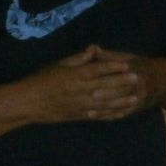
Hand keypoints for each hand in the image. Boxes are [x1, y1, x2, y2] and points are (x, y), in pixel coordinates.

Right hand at [27, 45, 144, 122]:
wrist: (27, 103)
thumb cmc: (42, 80)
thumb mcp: (58, 65)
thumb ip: (78, 59)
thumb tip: (93, 49)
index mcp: (74, 76)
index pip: (97, 70)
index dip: (113, 67)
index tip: (127, 64)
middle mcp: (79, 90)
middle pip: (104, 86)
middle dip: (122, 82)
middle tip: (138, 78)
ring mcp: (80, 104)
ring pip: (104, 103)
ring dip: (121, 101)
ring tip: (135, 98)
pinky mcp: (79, 116)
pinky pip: (98, 115)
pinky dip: (110, 114)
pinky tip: (121, 112)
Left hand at [92, 46, 165, 113]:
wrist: (164, 81)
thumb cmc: (140, 66)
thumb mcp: (128, 57)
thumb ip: (108, 55)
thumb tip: (91, 48)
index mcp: (136, 68)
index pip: (122, 71)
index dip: (109, 74)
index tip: (95, 76)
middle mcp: (140, 83)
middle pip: (123, 89)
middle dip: (108, 93)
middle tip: (92, 95)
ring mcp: (140, 97)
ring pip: (122, 104)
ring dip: (107, 109)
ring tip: (90, 111)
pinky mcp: (138, 107)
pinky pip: (124, 112)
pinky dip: (110, 116)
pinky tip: (97, 117)